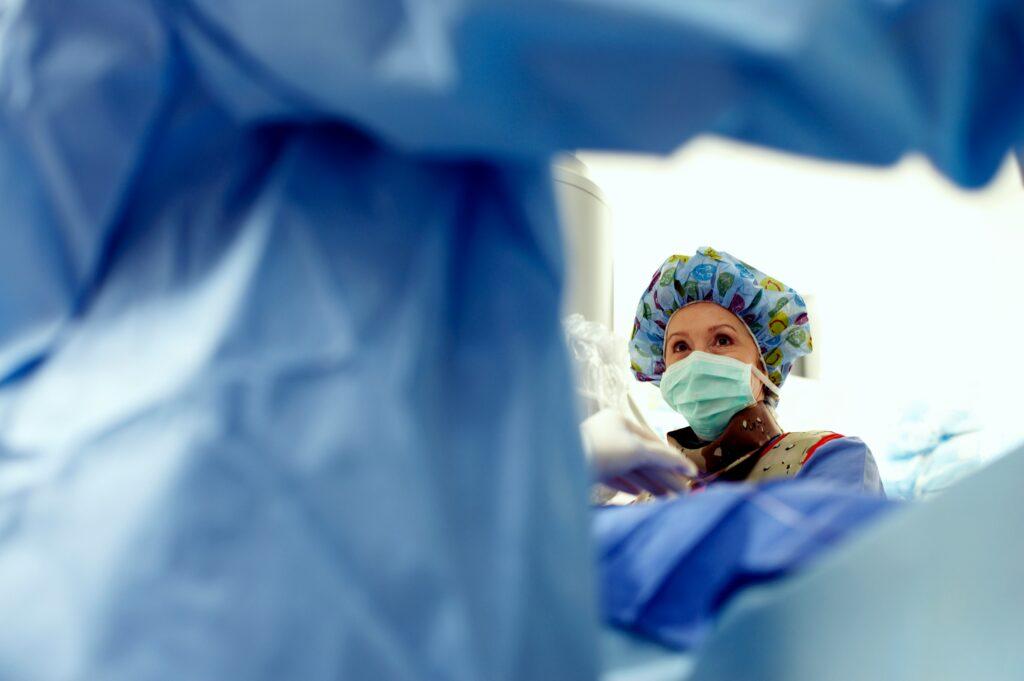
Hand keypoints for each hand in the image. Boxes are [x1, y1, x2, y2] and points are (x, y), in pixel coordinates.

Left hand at [580, 409, 696, 495]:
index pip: (651, 439)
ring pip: (629, 468)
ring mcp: (598, 450)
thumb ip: (665, 458)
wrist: (565, 465)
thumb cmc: (606, 450)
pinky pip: (613, 476)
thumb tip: (689, 468)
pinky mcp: (589, 468)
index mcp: (619, 421)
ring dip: (648, 482)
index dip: (670, 458)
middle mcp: (608, 433)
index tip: (687, 474)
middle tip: (681, 493)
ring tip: (665, 498)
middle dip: (662, 475)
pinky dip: (627, 485)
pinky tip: (639, 494)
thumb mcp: (639, 451)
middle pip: (641, 456)